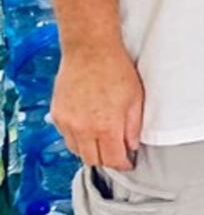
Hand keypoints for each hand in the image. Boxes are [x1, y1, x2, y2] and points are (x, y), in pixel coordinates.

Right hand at [50, 44, 143, 169]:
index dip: (123, 164)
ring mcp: (67, 122)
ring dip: (90, 150)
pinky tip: (87, 128)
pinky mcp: (57, 115)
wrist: (90, 50)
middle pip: (93, 160)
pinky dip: (77, 138)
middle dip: (106, 160)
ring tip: (102, 140)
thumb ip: (134, 127)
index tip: (128, 162)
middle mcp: (83, 128)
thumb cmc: (116, 70)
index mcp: (106, 126)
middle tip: (116, 153)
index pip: (113, 160)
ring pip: (77, 151)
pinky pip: (66, 136)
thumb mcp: (136, 99)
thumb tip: (132, 146)